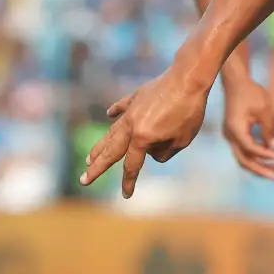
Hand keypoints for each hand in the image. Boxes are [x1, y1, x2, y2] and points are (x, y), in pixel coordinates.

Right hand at [81, 61, 213, 197]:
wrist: (188, 78)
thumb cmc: (189, 111)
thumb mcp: (182, 140)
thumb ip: (164, 152)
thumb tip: (151, 152)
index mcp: (142, 138)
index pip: (132, 165)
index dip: (129, 182)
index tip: (126, 195)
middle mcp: (131, 125)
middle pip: (111, 151)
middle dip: (97, 167)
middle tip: (84, 179)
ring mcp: (132, 109)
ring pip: (112, 132)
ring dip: (101, 145)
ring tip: (90, 157)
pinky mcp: (137, 96)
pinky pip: (123, 106)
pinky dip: (115, 111)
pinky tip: (109, 114)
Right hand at [220, 70, 273, 178]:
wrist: (237, 82)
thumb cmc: (251, 93)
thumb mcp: (264, 109)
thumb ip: (269, 129)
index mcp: (236, 130)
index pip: (250, 149)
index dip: (263, 154)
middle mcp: (230, 136)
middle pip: (243, 159)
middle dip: (259, 169)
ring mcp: (230, 135)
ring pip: (242, 156)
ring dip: (258, 164)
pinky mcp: (234, 133)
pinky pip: (243, 149)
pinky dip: (255, 155)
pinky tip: (267, 156)